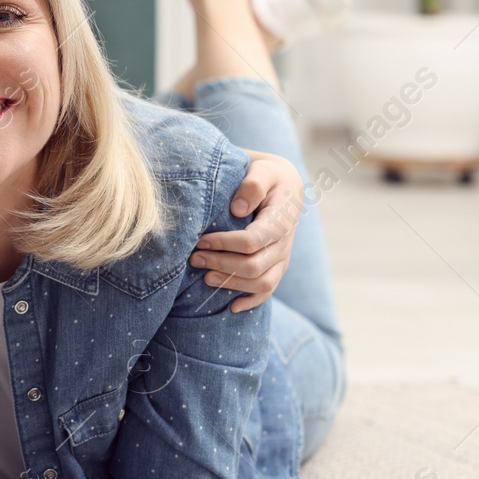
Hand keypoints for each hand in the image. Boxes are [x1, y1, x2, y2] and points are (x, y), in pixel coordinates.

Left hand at [191, 148, 302, 311]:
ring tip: (204, 277)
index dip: (224, 244)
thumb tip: (238, 209)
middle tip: (193, 258)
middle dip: (221, 264)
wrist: (284, 186)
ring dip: (231, 284)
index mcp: (281, 220)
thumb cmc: (268, 176)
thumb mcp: (263, 170)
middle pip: (254, 266)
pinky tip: (232, 308)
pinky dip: (251, 302)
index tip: (201, 240)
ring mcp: (282, 258)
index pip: (252, 241)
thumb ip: (253, 185)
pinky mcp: (277, 266)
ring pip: (261, 283)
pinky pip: (269, 291)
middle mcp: (284, 243)